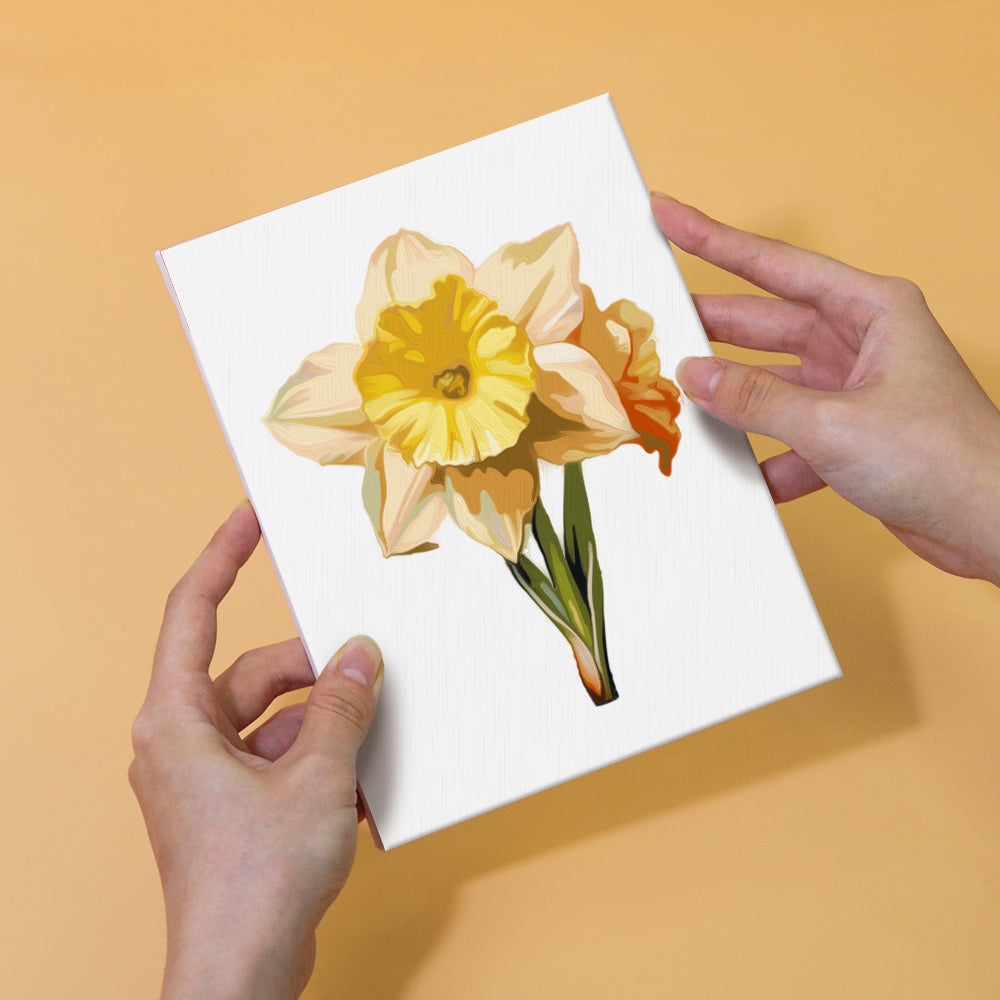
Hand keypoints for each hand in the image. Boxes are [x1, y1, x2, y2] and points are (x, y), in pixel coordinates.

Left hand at [129, 500, 382, 999]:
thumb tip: (358, 656)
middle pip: (252, 672)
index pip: (192, 612)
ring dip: (325, 722)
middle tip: (367, 664)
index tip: (247, 518)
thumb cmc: (255, 880)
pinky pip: (279, 760)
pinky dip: (319, 761)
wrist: (241, 976)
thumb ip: (340, 706)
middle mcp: (183, 743)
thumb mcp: (316, 775)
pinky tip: (362, 779)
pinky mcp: (231, 811)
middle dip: (312, 669)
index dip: (220, 556)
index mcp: (177, 720)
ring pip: (272, 719)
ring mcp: (206, 780)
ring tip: (373, 732)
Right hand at [651, 193, 999, 585]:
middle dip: (710, 328)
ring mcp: (855, 391)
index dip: (714, 240)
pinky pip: (790, 436)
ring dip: (734, 401)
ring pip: (772, 384)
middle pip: (765, 325)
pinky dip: (765, 456)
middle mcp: (862, 342)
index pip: (775, 266)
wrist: (992, 526)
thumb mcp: (834, 424)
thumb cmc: (945, 458)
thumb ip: (756, 398)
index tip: (669, 217)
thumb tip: (694, 377)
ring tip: (682, 404)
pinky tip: (741, 475)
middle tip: (655, 323)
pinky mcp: (852, 437)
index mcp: (871, 309)